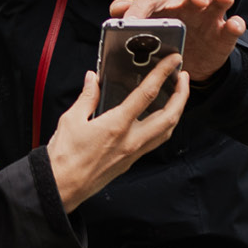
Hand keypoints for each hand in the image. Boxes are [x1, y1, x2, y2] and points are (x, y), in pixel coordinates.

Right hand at [46, 53, 189, 211]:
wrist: (63, 187)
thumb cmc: (64, 157)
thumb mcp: (71, 119)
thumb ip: (87, 97)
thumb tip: (92, 79)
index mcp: (117, 125)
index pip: (147, 94)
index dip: (163, 73)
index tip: (173, 61)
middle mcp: (131, 140)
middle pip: (169, 116)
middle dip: (182, 94)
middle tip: (184, 78)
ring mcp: (133, 152)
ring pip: (166, 131)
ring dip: (176, 111)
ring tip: (177, 96)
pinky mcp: (130, 161)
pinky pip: (155, 141)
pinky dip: (164, 126)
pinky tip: (159, 118)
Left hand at [109, 0, 246, 82]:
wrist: (188, 65)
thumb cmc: (163, 44)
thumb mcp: (145, 36)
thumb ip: (132, 21)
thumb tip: (117, 9)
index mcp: (163, 4)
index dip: (140, 9)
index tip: (130, 22)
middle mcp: (188, 4)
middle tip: (195, 0)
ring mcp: (209, 17)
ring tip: (218, 0)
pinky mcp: (223, 32)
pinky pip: (233, 24)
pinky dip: (235, 24)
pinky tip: (234, 26)